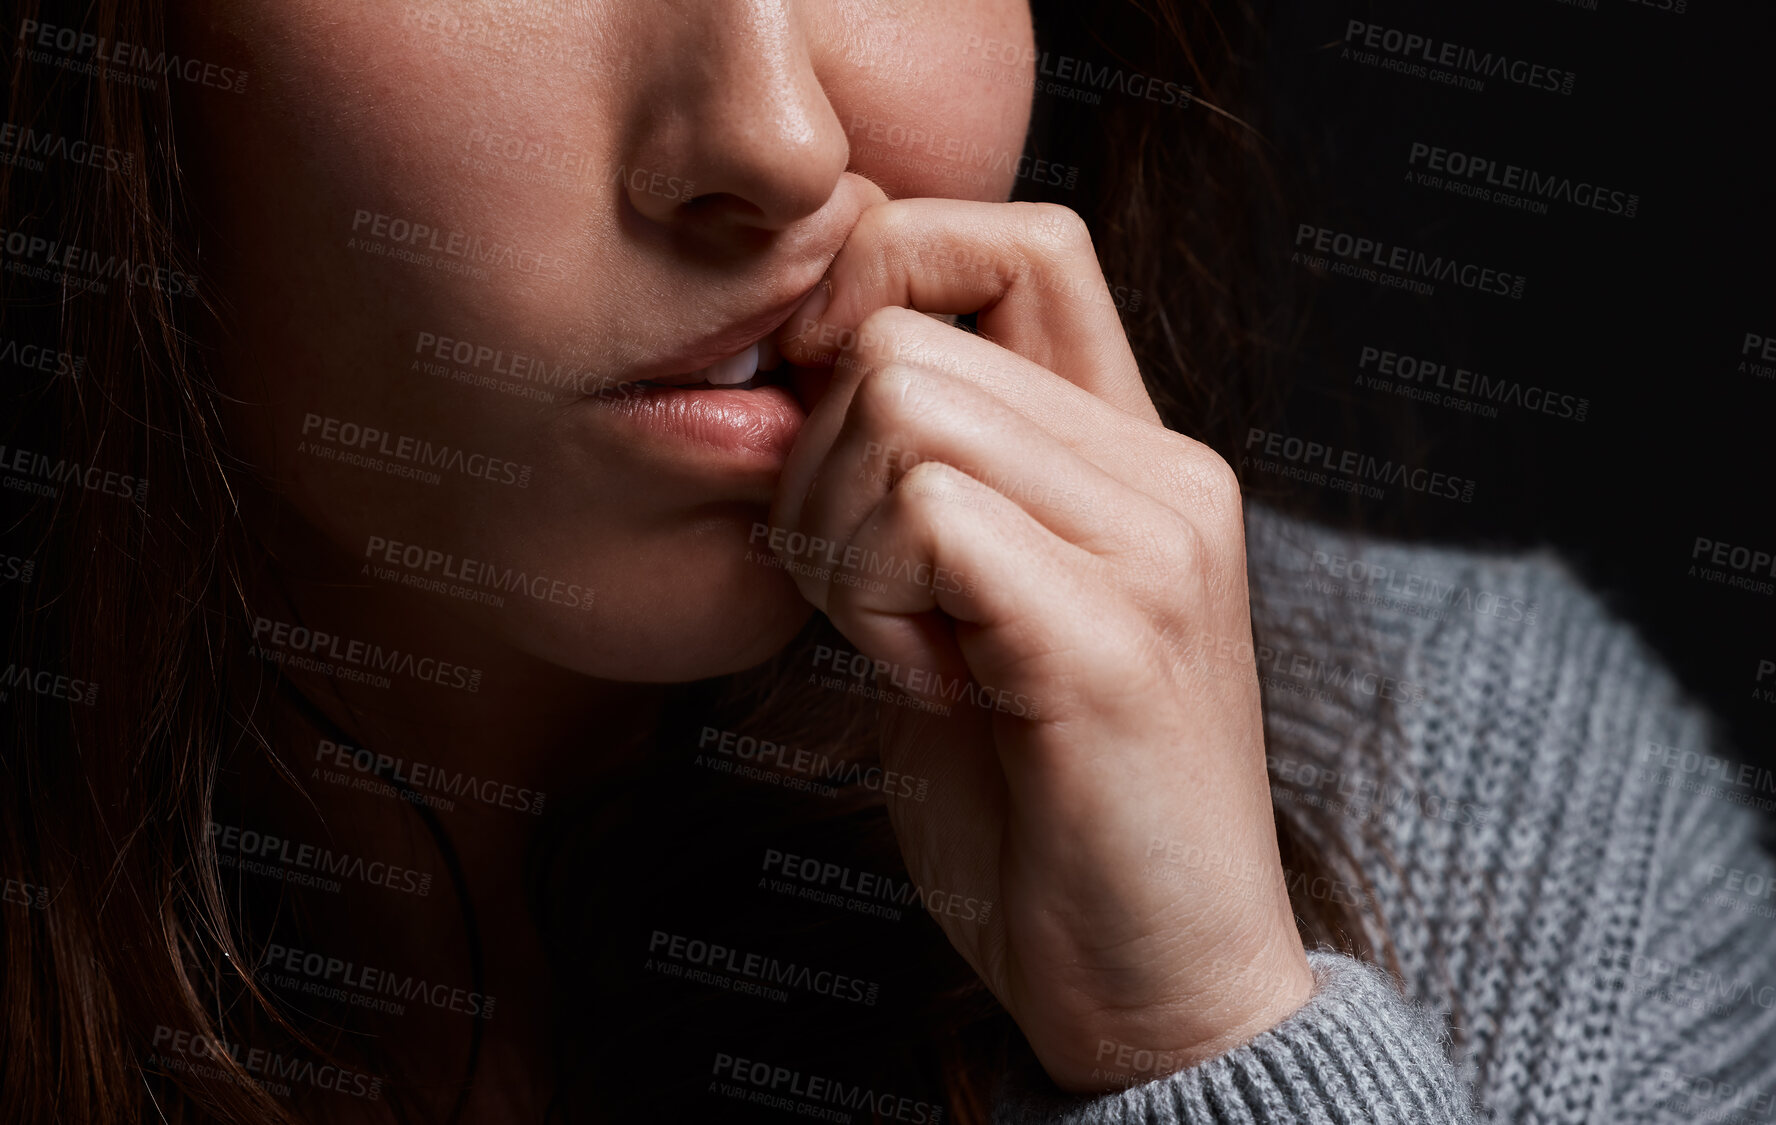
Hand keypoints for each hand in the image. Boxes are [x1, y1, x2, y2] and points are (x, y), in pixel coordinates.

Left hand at [769, 194, 1314, 1092]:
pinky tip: (924, 684)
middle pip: (908, 333)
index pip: (1019, 237)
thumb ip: (930, 485)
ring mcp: (1154, 546)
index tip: (824, 409)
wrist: (1161, 986)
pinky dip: (871, 602)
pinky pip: (923, 518)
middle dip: (815, 461)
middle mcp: (1166, 473)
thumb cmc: (1045, 806)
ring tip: (900, 641)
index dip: (886, 274)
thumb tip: (804, 375)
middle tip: (856, 587)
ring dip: (836, 537)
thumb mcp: (978, 611)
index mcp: (1140, 454)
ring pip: (900, 409)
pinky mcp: (1111, 635)